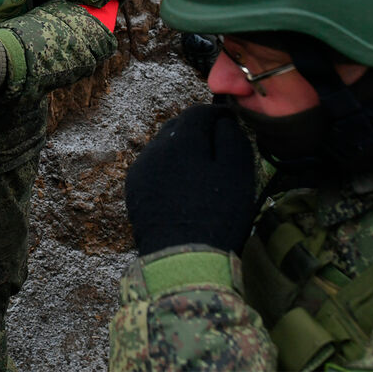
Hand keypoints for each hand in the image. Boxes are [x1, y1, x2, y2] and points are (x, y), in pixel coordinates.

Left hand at [124, 104, 255, 254]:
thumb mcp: (237, 172)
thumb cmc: (217, 214)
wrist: (183, 259)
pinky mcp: (134, 189)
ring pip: (163, 147)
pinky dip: (168, 169)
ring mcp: (140, 169)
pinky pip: (153, 167)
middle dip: (198, 131)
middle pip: (178, 127)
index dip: (217, 115)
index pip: (198, 112)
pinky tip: (182, 187)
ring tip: (201, 170)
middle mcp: (154, 148)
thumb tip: (224, 121)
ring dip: (181, 150)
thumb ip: (231, 137)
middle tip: (218, 147)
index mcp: (181, 139)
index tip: (230, 124)